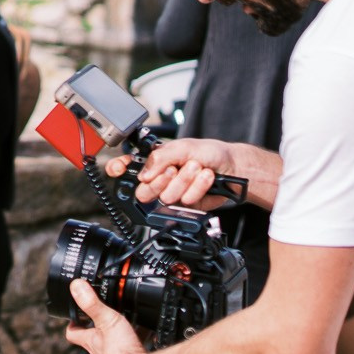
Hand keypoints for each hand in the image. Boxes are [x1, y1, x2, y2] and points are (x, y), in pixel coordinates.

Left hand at [65, 279, 149, 353]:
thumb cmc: (120, 352)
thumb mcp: (106, 320)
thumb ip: (91, 303)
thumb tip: (76, 286)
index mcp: (91, 340)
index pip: (74, 332)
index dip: (72, 324)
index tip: (74, 314)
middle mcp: (101, 350)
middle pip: (96, 335)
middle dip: (100, 323)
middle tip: (104, 310)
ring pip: (117, 339)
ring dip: (122, 329)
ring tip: (130, 315)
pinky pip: (136, 344)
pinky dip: (141, 336)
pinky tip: (150, 329)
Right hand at [118, 137, 241, 209]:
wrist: (234, 168)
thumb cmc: (210, 153)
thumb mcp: (183, 147)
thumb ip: (160, 158)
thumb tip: (144, 175)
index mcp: (154, 162)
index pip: (127, 168)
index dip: (118, 169)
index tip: (119, 170)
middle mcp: (160, 179)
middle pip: (143, 191)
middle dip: (162, 179)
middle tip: (174, 168)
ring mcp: (172, 193)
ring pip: (166, 197)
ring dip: (185, 180)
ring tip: (196, 168)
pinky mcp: (186, 206)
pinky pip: (185, 202)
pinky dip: (198, 187)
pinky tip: (205, 179)